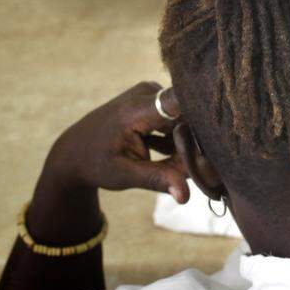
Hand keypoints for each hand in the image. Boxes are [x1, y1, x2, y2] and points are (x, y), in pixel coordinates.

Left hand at [39, 81, 189, 203]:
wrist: (74, 151)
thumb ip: (158, 180)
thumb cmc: (96, 164)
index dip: (202, 118)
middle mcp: (146, 93)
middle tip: (189, 173)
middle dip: (193, 146)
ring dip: (185, 145)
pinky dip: (176, 139)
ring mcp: (150, 92)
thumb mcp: (125, 175)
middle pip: (187, 116)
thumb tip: (186, 196)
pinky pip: (176, 117)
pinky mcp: (153, 98)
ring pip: (184, 119)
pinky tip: (168, 157)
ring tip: (174, 168)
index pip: (178, 102)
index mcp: (136, 110)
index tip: (215, 143)